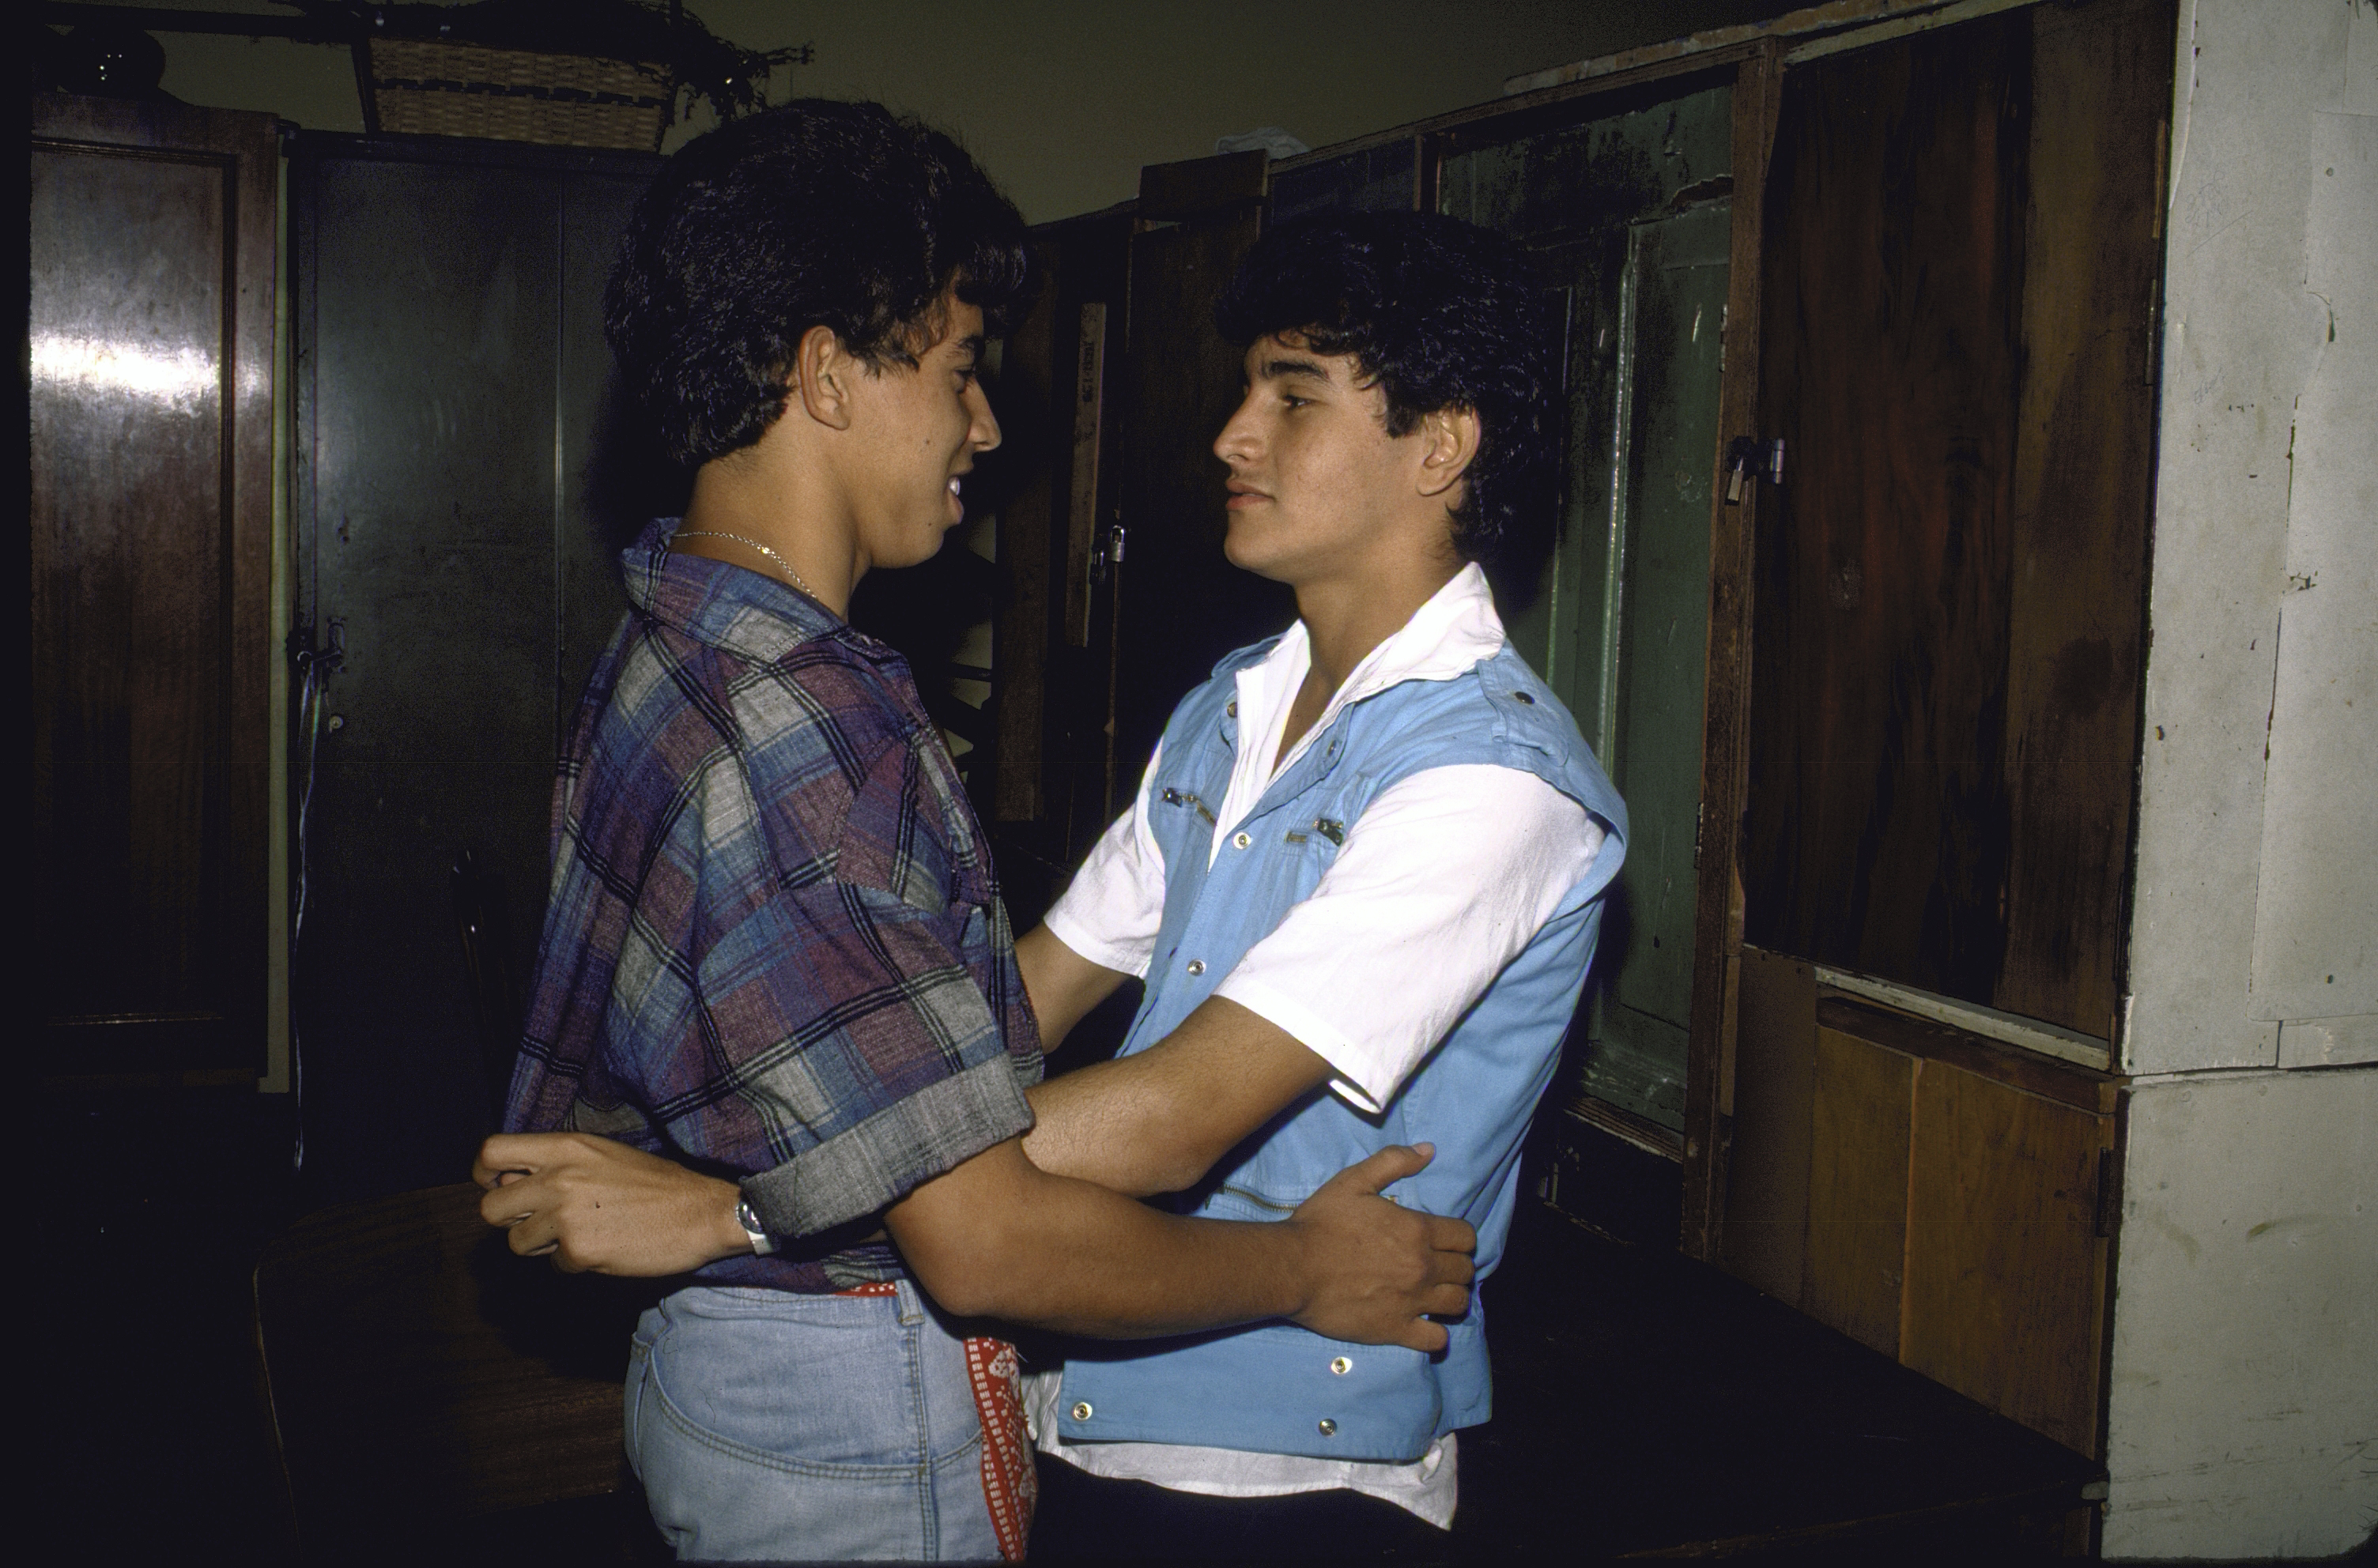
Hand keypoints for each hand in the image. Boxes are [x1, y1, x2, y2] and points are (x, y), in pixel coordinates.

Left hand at [472, 1132, 749, 1275]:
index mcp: (566, 1148)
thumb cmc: (655, 1184)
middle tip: (539, 1221)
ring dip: (542, 1246)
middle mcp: (559, 1178)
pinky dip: (575, 1263)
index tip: (500, 1188)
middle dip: (510, 1221)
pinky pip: (554, 1266)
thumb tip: (511, 1183)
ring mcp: (566, 1216)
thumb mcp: (603, 1154)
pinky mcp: (578, 1251)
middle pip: (491, 1207)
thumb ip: (557, 1164)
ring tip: (580, 1234)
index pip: (490, 1152)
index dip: (485, 1175)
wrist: (702, 1212)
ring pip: (518, 1243)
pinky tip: (605, 1247)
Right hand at [1280, 1144, 1476, 1351]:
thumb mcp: (1354, 1181)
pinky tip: (1424, 1325)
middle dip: (1457, 1267)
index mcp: (1418, 1231)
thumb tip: (1428, 1150)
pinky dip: (1435, 1334)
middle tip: (1438, 1266)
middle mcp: (1423, 1268)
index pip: (1466, 1237)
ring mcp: (1412, 1302)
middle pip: (1466, 1271)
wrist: (1292, 1268)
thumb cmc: (1321, 1223)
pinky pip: (1435, 1340)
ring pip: (1458, 1304)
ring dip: (1452, 1298)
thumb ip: (1393, 1162)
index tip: (1445, 1241)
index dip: (1459, 1238)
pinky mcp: (1396, 1330)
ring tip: (1435, 1295)